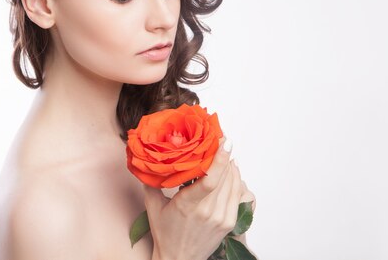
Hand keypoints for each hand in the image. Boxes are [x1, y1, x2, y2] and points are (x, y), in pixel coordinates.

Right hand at [144, 137, 244, 259]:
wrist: (179, 259)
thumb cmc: (165, 233)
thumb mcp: (153, 206)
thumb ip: (151, 182)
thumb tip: (148, 160)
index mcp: (188, 205)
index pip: (210, 179)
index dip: (219, 159)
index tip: (223, 141)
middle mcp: (208, 212)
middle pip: (225, 177)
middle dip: (225, 156)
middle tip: (221, 140)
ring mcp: (221, 218)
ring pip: (234, 184)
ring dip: (231, 167)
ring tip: (225, 154)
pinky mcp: (229, 223)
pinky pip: (239, 195)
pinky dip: (236, 180)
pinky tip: (231, 172)